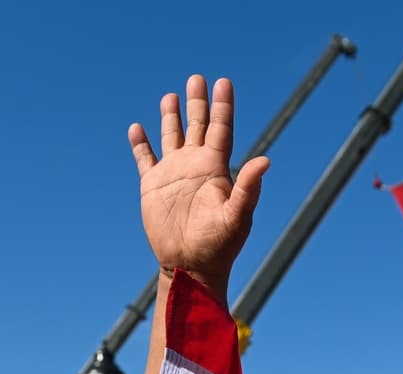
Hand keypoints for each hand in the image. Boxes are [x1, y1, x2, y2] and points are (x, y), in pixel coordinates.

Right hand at [128, 75, 268, 300]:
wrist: (191, 266)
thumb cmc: (220, 245)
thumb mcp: (237, 216)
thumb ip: (248, 187)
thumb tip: (265, 160)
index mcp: (216, 169)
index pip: (221, 129)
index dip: (223, 106)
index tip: (224, 82)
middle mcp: (195, 166)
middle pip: (197, 126)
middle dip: (198, 102)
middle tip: (197, 77)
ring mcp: (173, 174)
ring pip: (172, 137)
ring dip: (171, 117)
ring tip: (171, 96)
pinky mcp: (153, 186)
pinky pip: (144, 159)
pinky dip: (140, 144)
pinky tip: (137, 128)